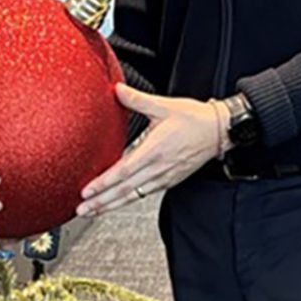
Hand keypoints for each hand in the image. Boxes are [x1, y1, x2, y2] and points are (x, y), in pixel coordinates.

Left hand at [76, 84, 226, 216]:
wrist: (218, 131)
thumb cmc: (193, 118)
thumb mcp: (163, 105)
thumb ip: (137, 99)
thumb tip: (116, 89)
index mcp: (154, 149)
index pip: (124, 171)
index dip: (104, 183)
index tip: (87, 191)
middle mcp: (158, 168)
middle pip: (125, 190)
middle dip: (101, 201)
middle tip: (82, 209)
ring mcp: (164, 177)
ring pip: (133, 196)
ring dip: (111, 205)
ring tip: (93, 211)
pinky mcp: (169, 181)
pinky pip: (144, 194)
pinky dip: (127, 200)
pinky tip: (116, 203)